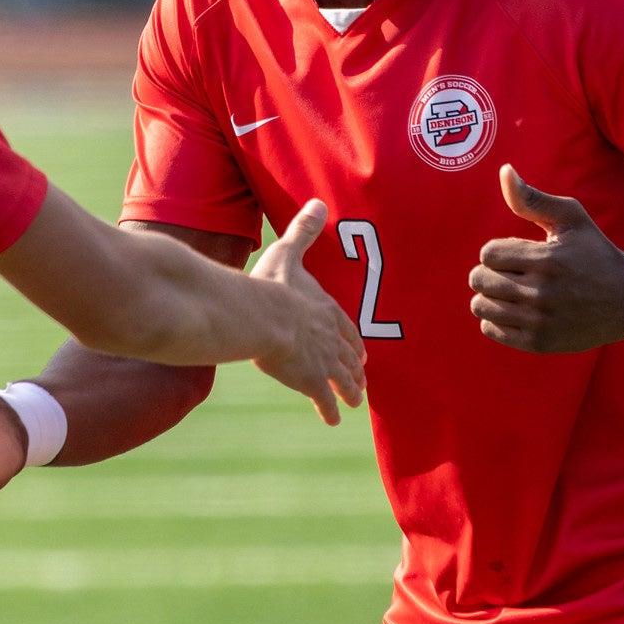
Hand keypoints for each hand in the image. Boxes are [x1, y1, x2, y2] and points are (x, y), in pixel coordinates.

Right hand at [246, 200, 366, 424]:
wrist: (261, 316)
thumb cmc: (271, 284)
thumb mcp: (288, 251)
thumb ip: (303, 230)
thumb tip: (318, 202)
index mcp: (324, 308)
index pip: (344, 327)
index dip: (352, 339)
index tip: (361, 351)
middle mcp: (329, 337)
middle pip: (347, 356)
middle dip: (355, 369)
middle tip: (362, 380)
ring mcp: (322, 360)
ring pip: (342, 380)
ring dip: (350, 391)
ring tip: (356, 402)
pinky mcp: (309, 381)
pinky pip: (324, 400)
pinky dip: (330, 410)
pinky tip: (335, 421)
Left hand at [469, 166, 623, 352]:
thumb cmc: (594, 254)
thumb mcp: (571, 218)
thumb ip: (532, 199)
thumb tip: (504, 171)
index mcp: (548, 259)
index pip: (488, 254)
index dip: (498, 251)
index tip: (516, 254)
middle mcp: (542, 292)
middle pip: (479, 280)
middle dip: (489, 272)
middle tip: (507, 273)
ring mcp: (540, 321)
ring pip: (481, 306)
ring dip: (490, 296)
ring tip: (508, 292)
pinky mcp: (539, 343)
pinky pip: (491, 330)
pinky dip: (495, 320)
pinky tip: (514, 311)